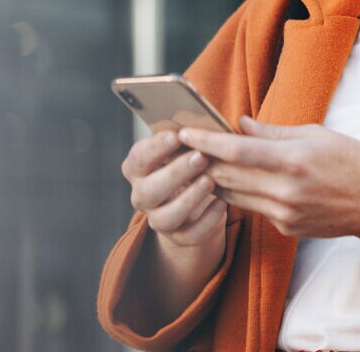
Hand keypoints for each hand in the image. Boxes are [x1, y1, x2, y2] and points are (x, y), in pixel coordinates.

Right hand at [121, 130, 227, 247]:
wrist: (197, 199)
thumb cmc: (192, 161)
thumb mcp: (189, 147)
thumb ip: (192, 136)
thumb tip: (208, 123)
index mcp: (139, 168)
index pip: (138, 158)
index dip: (155, 147)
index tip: (177, 135)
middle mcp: (142, 196)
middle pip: (148, 191)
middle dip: (174, 173)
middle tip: (200, 158)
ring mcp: (158, 219)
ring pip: (164, 218)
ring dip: (188, 199)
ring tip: (210, 182)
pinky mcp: (179, 237)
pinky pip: (189, 236)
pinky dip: (206, 222)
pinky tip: (222, 204)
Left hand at [176, 117, 359, 238]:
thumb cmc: (351, 161)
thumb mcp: (316, 135)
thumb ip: (273, 132)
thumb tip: (240, 124)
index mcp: (293, 160)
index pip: (236, 150)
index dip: (206, 141)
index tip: (184, 132)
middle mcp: (285, 190)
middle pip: (227, 174)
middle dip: (203, 159)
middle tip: (184, 145)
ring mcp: (283, 213)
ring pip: (234, 194)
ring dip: (216, 178)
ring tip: (201, 162)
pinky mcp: (284, 227)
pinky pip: (253, 207)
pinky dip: (241, 193)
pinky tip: (237, 180)